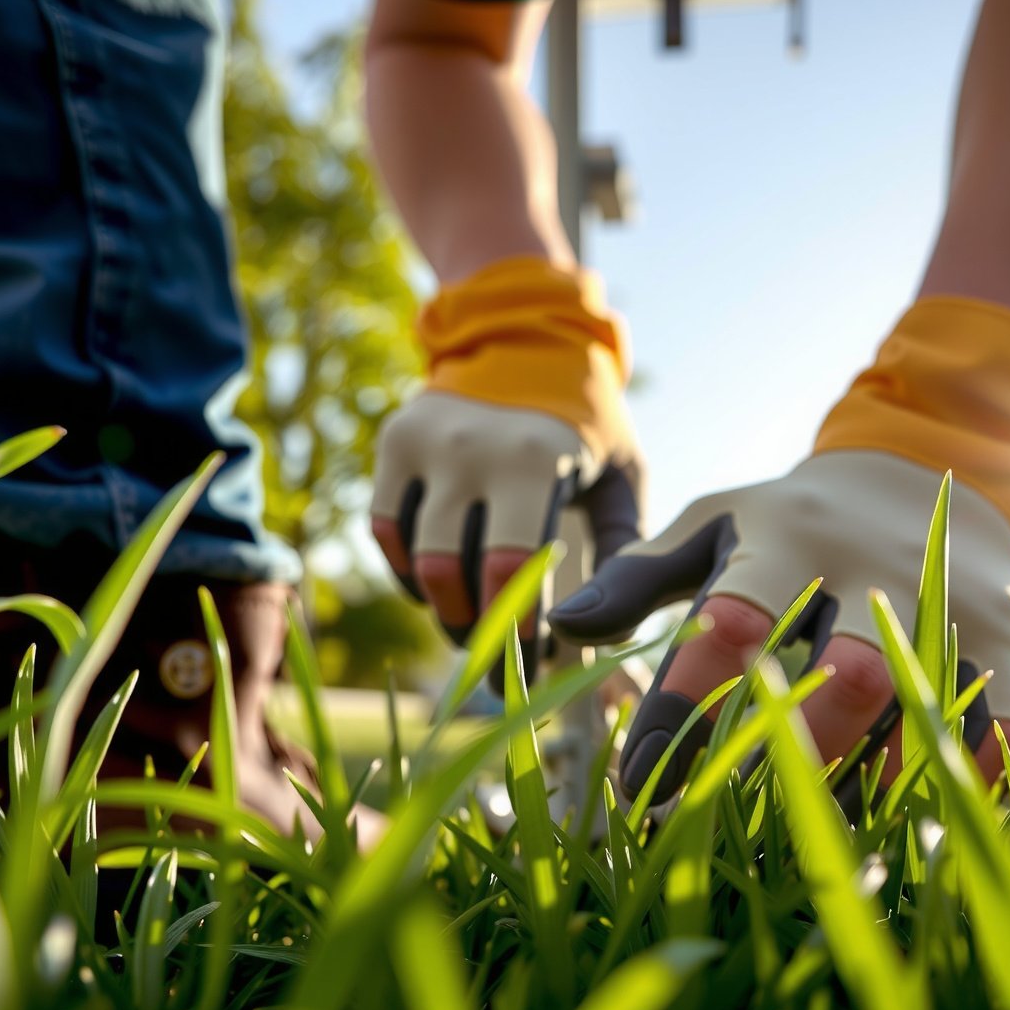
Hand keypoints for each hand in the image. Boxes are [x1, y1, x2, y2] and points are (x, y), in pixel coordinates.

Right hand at [370, 257, 642, 687]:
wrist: (528, 339)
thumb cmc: (589, 428)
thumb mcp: (622, 479)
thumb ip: (620, 555)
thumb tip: (591, 637)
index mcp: (532, 458)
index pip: (509, 569)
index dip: (514, 631)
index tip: (529, 670)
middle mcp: (469, 448)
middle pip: (452, 574)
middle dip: (476, 632)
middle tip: (501, 664)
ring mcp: (423, 443)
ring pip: (416, 560)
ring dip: (445, 609)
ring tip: (475, 626)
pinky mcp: (394, 443)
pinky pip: (387, 530)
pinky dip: (410, 570)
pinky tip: (443, 584)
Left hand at [548, 451, 1009, 803]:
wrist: (923, 473)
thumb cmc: (790, 522)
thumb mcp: (712, 526)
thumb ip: (639, 578)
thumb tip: (560, 626)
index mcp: (784, 541)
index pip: (728, 627)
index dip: (684, 709)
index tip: (637, 786)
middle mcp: (867, 567)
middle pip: (837, 672)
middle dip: (782, 753)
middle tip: (726, 827)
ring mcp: (943, 602)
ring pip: (916, 701)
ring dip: (865, 776)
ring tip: (808, 840)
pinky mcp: (1003, 634)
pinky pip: (997, 710)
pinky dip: (971, 764)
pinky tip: (924, 815)